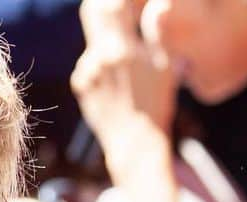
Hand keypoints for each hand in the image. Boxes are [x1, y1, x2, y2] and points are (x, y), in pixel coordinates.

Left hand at [72, 0, 176, 180]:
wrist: (134, 143)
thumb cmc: (156, 104)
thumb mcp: (166, 66)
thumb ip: (158, 32)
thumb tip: (157, 6)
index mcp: (121, 50)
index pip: (112, 4)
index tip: (128, 1)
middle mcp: (98, 59)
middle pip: (93, 11)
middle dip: (104, 4)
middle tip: (118, 7)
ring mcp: (86, 73)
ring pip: (93, 40)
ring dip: (107, 40)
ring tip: (126, 60)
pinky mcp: (80, 87)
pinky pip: (88, 64)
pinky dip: (100, 63)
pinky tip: (116, 80)